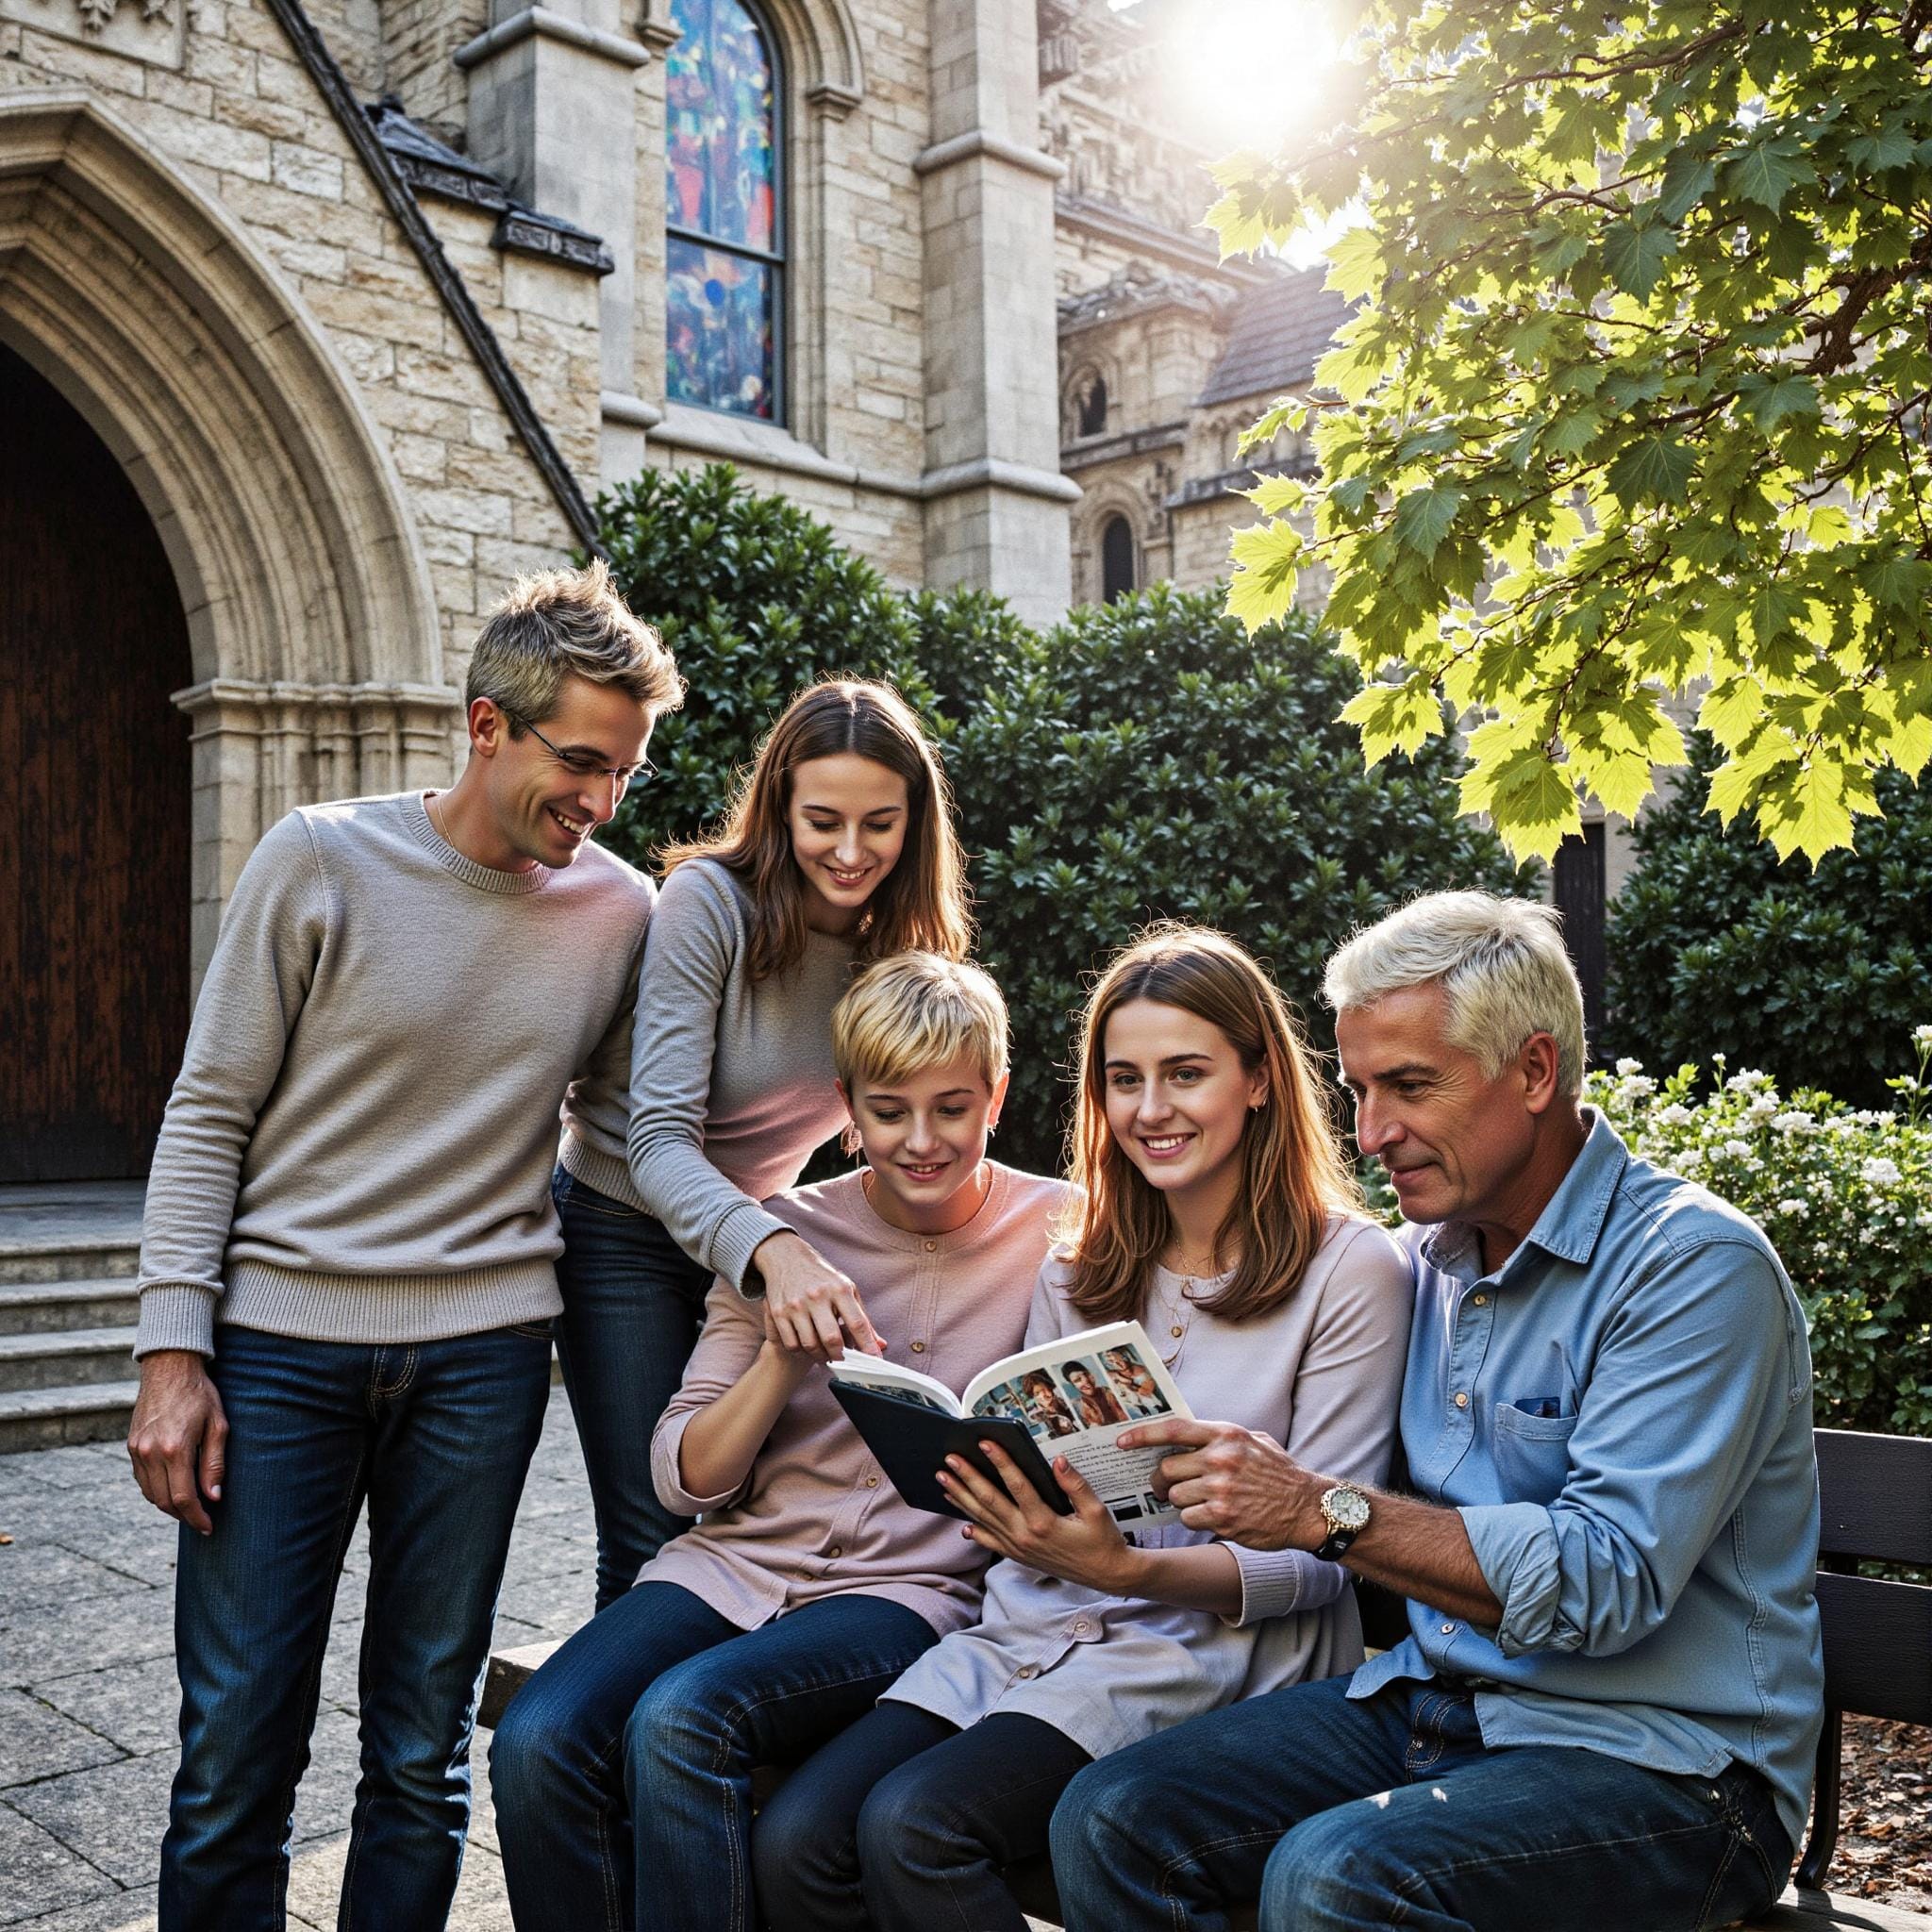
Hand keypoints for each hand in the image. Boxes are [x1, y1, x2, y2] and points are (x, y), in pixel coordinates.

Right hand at [127, 1350, 228, 1535]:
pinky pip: (142, 1479)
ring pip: (150, 1494)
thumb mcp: (217, 1425)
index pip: (184, 1498)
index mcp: (175, 1450)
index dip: (197, 1517)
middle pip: (165, 1501)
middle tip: (202, 1520)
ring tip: (189, 1507)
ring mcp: (137, 1451)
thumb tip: (214, 1496)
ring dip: (169, 1506)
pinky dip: (156, 1490)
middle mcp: (151, 1454)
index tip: (209, 1527)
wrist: (169, 1368)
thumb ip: (214, 1463)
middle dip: (184, 1516)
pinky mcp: (131, 1446)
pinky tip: (172, 1489)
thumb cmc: (200, 1394)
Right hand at [751, 1231, 882, 1362]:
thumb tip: (880, 1346)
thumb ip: (863, 1319)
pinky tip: (807, 1349)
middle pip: (832, 1339)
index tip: (874, 1362)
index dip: (867, 1346)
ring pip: (810, 1345)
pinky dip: (801, 1353)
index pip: (857, 1323)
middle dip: (840, 1357)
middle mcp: (818, 1296)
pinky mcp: (778, 1312)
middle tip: (843, 1361)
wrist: (788, 1258)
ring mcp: (796, 1304)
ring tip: (826, 1356)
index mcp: (840, 1289)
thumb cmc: (823, 1278)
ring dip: (821, 1357)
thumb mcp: (847, 1290)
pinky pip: (791, 1344)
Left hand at [939, 1439, 1141, 1594]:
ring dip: (962, 1498)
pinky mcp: (1019, 1557)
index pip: (1016, 1485)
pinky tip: (962, 1522)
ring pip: (983, 1520)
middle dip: (968, 1478)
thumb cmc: (1102, 1541)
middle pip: (990, 1502)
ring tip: (944, 1480)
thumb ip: (1076, 1484)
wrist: (1105, 1575)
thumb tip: (1058, 1460)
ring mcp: (1019, 1548)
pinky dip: (975, 1531)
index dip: (1000, 1461)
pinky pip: (991, 1542)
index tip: (985, 1443)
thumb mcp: (1096, 1510)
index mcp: (1044, 1522)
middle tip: (950, 1459)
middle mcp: (1025, 1536)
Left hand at [1119, 1417, 1323, 1550]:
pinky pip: (1188, 1518)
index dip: (1142, 1435)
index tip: (1122, 1441)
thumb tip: (1185, 1435)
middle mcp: (1220, 1459)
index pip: (1172, 1430)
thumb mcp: (1255, 1440)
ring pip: (1175, 1496)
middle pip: (1166, 1469)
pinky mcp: (1222, 1518)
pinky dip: (1194, 1519)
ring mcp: (1221, 1490)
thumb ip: (1220, 1437)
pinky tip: (1212, 1516)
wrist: (1308, 1508)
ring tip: (1201, 1501)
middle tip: (1167, 1485)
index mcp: (1226, 1435)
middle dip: (1162, 1479)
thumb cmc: (1280, 1473)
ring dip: (1181, 1501)